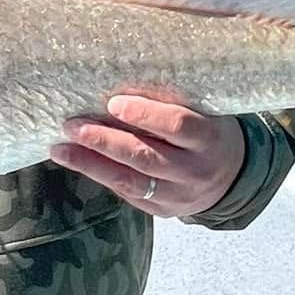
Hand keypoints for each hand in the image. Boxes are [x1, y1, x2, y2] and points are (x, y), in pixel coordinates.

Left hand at [49, 96, 245, 218]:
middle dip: (105, 141)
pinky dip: (101, 177)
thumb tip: (119, 83)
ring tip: (61, 149)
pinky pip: (128, 195)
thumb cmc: (210, 130)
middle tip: (72, 125)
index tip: (114, 102)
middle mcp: (195, 170)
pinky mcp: (163, 211)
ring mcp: (179, 195)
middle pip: (145, 156)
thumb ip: (172, 102)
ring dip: (91, 164)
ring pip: (130, 182)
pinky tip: (78, 163)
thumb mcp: (205, 112)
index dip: (146, 114)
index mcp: (210, 139)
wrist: (234, 176)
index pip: (178, 126)